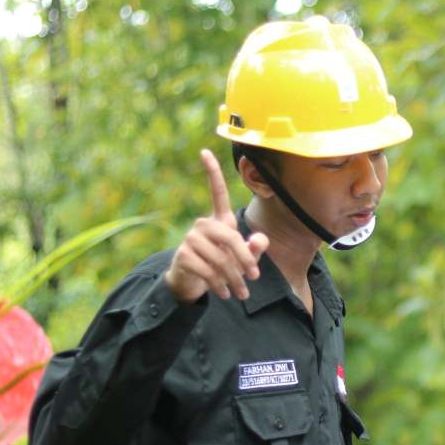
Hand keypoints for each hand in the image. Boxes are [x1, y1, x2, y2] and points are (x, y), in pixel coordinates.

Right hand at [163, 149, 268, 302]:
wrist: (192, 283)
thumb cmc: (222, 265)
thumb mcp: (243, 257)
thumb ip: (255, 248)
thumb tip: (260, 240)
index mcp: (219, 220)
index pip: (216, 192)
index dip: (211, 172)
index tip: (205, 151)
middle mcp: (203, 224)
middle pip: (230, 238)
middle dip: (246, 259)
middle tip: (255, 277)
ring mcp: (191, 239)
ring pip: (221, 259)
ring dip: (235, 279)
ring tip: (241, 292)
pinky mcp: (184, 255)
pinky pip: (209, 271)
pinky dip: (221, 285)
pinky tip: (225, 293)